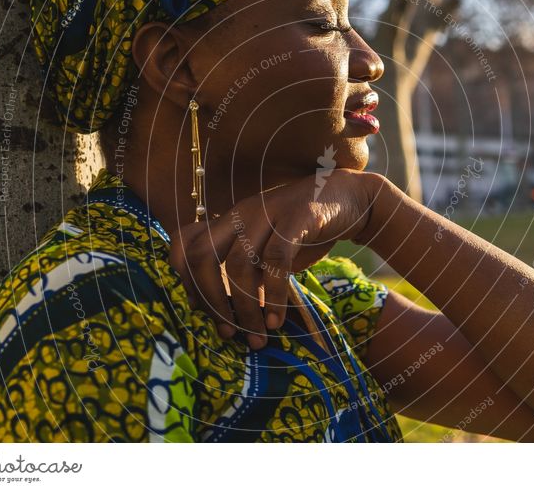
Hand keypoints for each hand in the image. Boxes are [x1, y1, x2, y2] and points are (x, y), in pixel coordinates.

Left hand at [168, 168, 378, 348]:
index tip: (204, 313)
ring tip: (258, 335)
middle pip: (201, 256)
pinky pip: (276, 259)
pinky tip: (278, 318)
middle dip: (209, 300)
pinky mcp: (296, 216)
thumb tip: (230, 315)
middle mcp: (241, 214)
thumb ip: (248, 273)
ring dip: (244, 307)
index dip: (186, 282)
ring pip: (237, 263)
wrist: (349, 198)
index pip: (183, 244)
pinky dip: (273, 294)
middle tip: (228, 332)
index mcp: (229, 220)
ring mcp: (267, 212)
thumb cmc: (305, 230)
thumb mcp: (268, 249)